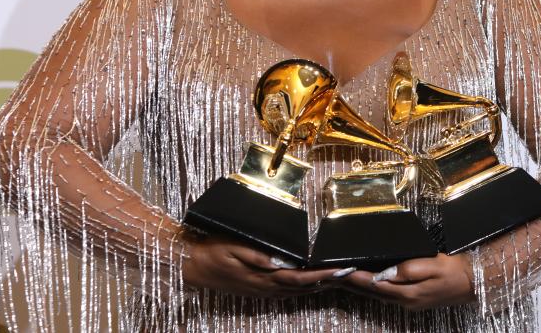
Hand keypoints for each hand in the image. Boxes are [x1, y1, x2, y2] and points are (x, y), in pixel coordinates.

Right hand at [182, 234, 345, 298]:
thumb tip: (282, 261)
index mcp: (263, 277)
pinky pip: (286, 292)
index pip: (301, 277)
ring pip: (296, 292)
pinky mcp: (257, 290)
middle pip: (303, 288)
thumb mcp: (234, 247)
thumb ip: (258, 255)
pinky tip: (309, 284)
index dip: (323, 275)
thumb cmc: (212, 250)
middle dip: (327, 281)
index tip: (342, 269)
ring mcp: (262, 291)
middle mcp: (266, 288)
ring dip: (317, 286)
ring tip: (337, 278)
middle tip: (349, 274)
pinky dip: (302, 288)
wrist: (191, 266)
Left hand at [340, 253, 474, 310]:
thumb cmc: (452, 271)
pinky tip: (366, 283)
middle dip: (352, 283)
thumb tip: (384, 273)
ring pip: (377, 295)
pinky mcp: (412, 301)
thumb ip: (407, 269)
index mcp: (407, 293)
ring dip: (359, 286)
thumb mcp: (431, 265)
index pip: (374, 284)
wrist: (471, 282)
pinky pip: (386, 295)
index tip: (339, 271)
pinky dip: (372, 288)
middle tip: (332, 274)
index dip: (355, 277)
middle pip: (372, 292)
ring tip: (342, 277)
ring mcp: (408, 303)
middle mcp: (405, 302)